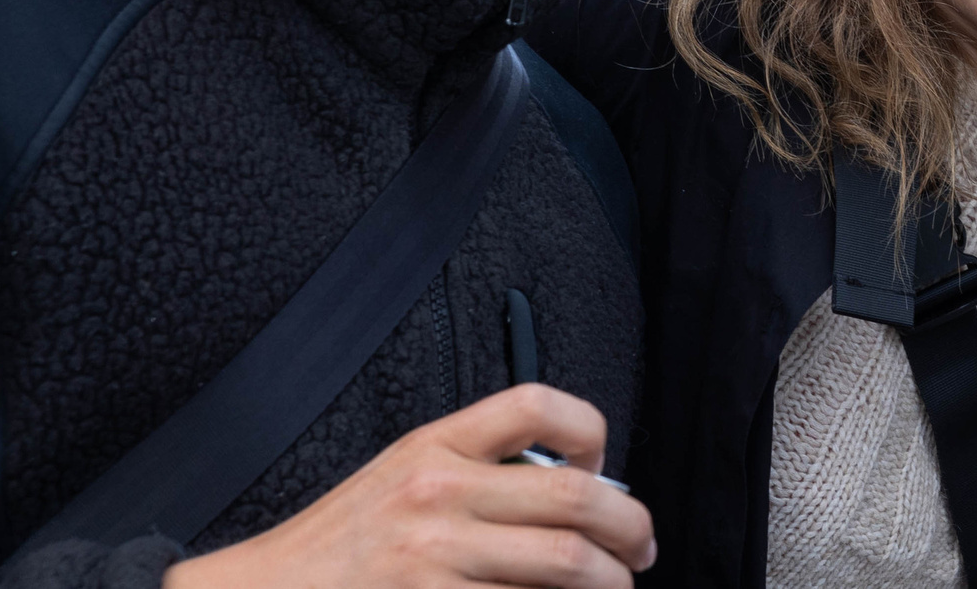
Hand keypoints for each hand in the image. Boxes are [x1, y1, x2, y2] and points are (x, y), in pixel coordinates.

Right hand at [162, 384, 654, 588]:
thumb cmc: (336, 548)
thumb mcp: (400, 478)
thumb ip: (475, 472)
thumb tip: (573, 489)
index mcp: (433, 446)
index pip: (538, 406)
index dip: (591, 432)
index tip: (604, 467)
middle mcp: (438, 494)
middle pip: (576, 497)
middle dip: (631, 528)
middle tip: (640, 549)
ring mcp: (435, 557)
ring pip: (567, 563)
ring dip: (611, 582)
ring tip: (617, 587)